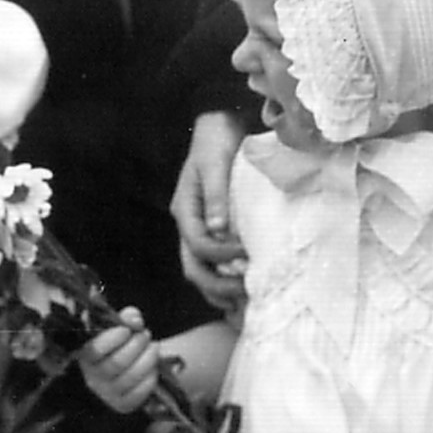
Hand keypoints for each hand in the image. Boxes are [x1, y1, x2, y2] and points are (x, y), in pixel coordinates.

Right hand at [79, 313, 160, 413]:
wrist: (128, 368)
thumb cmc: (121, 345)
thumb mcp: (120, 327)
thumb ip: (126, 318)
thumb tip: (134, 319)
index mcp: (86, 356)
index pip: (95, 350)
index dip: (113, 338)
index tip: (127, 330)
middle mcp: (93, 377)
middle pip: (117, 362)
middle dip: (137, 344)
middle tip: (145, 334)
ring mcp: (107, 394)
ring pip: (131, 376)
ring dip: (148, 358)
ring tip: (153, 347)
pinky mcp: (123, 405)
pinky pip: (140, 392)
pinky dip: (150, 377)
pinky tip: (153, 367)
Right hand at [172, 111, 250, 311]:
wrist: (220, 125)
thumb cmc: (216, 142)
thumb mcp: (214, 164)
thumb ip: (216, 195)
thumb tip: (219, 229)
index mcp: (185, 210)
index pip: (198, 244)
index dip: (221, 255)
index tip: (247, 255)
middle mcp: (189, 224)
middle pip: (194, 267)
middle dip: (218, 285)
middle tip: (246, 293)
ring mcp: (200, 230)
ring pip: (202, 272)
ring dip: (220, 291)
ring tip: (244, 307)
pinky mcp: (214, 231)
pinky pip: (214, 265)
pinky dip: (226, 282)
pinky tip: (243, 296)